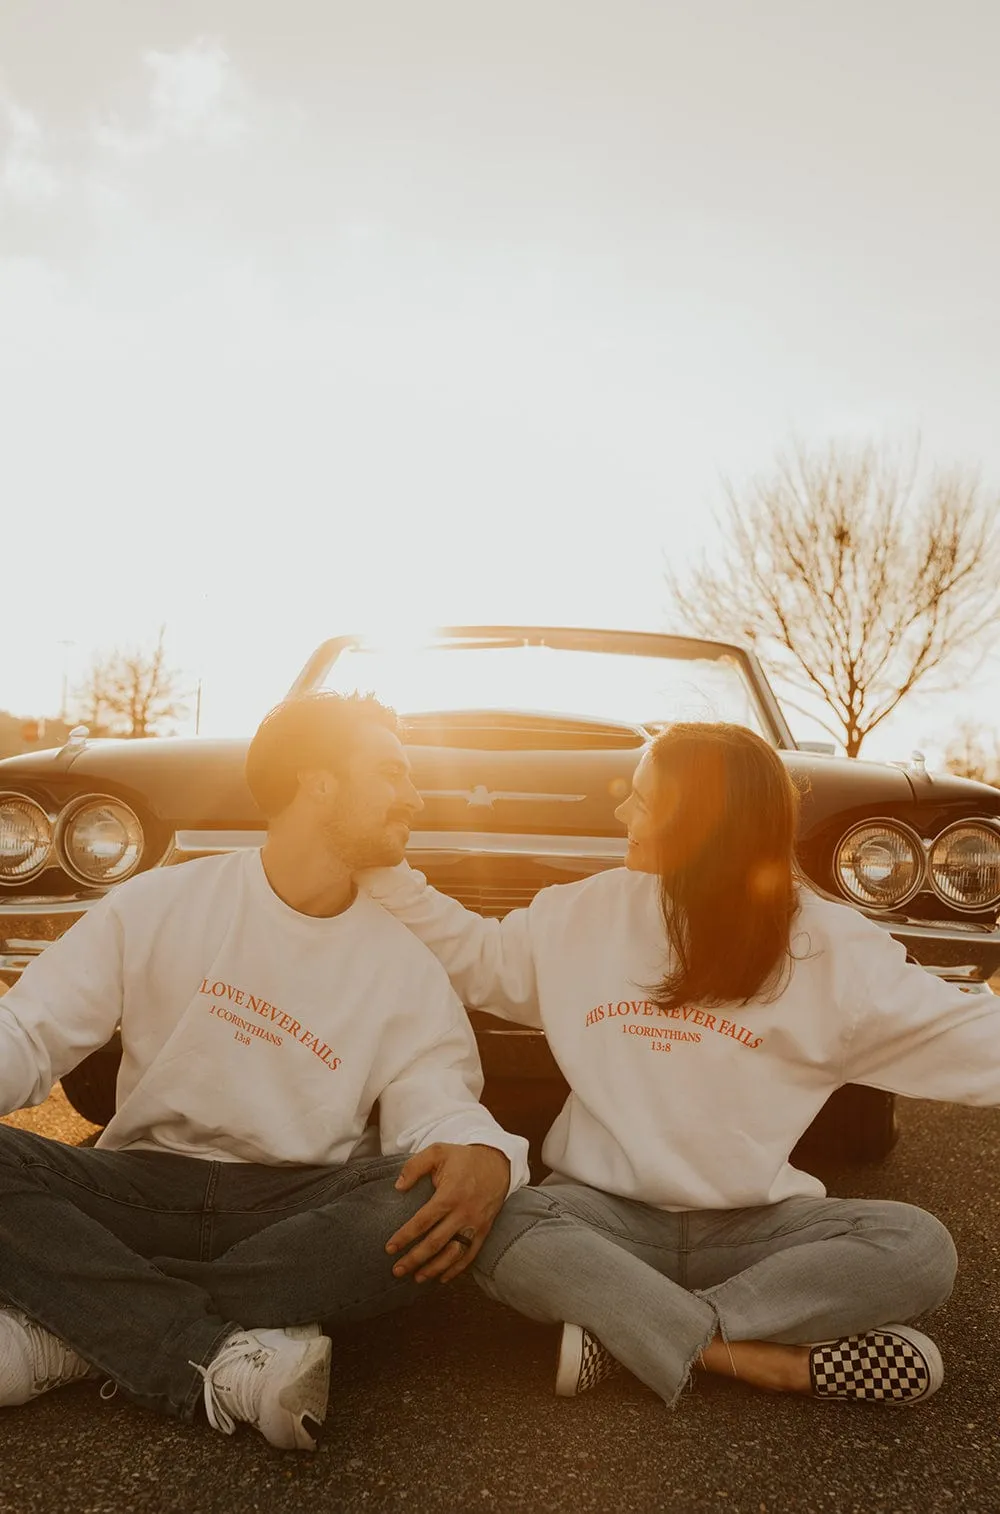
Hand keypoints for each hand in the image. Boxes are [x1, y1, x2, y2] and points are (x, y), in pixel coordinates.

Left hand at [385, 1143, 510, 1283]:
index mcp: (450, 1194)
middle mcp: (463, 1212)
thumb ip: (414, 1166)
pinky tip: (442, 1277)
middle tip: (397, 1270)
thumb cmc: (463, 1158)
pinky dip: (456, 1269)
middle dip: (415, 1259)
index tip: (389, 1248)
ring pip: (453, 1253)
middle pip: (436, 1242)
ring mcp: (475, 1224)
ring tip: (417, 1278)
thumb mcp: (437, 1152)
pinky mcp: (484, 1230)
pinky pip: (470, 1254)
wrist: (498, 1163)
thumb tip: (398, 1187)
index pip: (423, 1221)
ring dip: (434, 1268)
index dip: (405, 1236)